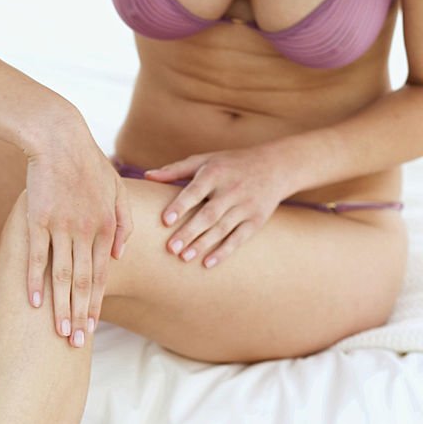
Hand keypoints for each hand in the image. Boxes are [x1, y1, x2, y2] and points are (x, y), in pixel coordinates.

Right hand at [26, 131, 131, 345]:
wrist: (59, 138)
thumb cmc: (88, 163)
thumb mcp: (117, 188)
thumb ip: (123, 223)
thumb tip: (120, 256)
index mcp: (107, 226)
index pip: (102, 274)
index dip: (96, 303)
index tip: (93, 328)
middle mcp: (86, 230)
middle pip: (83, 281)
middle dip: (80, 314)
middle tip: (76, 342)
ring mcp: (61, 226)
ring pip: (62, 275)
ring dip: (60, 306)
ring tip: (59, 332)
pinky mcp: (38, 220)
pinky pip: (36, 257)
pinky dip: (33, 281)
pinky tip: (33, 303)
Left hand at [143, 146, 289, 267]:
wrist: (277, 165)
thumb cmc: (231, 164)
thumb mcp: (206, 161)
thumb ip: (176, 170)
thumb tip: (146, 176)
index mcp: (215, 173)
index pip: (196, 190)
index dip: (181, 205)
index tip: (165, 221)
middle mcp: (232, 189)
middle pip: (209, 214)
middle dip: (190, 232)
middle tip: (170, 248)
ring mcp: (246, 205)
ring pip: (222, 228)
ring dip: (203, 244)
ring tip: (184, 258)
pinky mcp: (256, 220)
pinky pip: (239, 238)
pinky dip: (224, 251)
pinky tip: (208, 263)